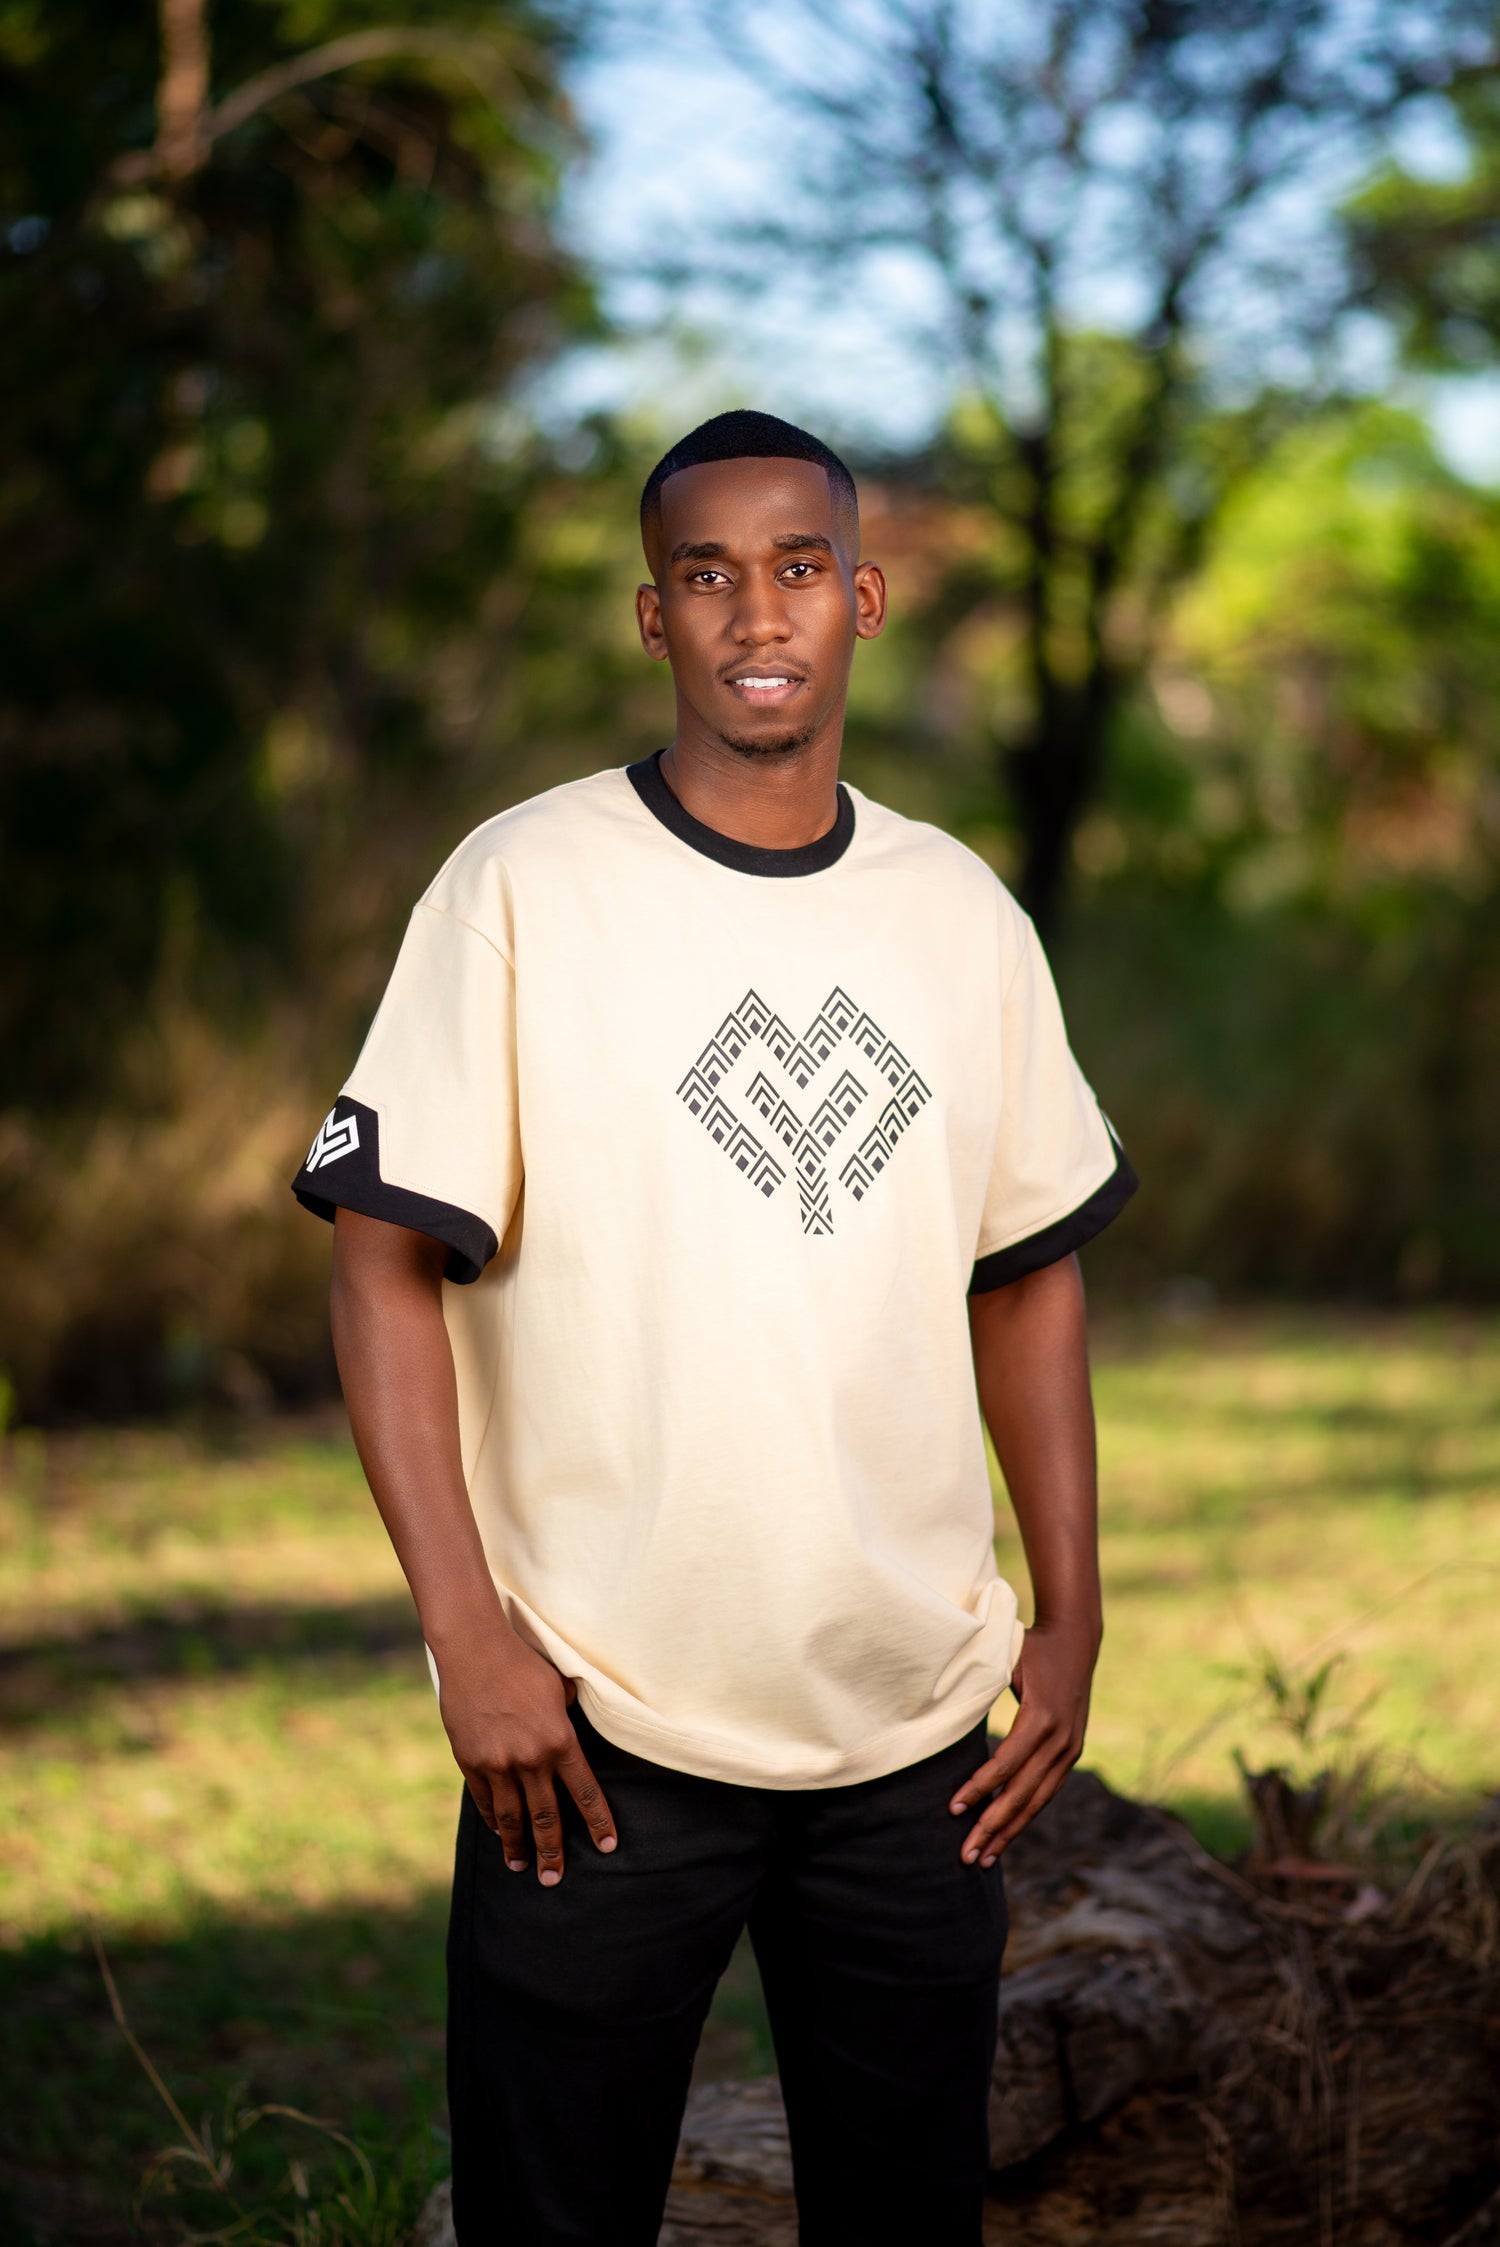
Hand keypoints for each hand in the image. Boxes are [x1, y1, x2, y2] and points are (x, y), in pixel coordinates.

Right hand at [437, 1630, 616, 1885]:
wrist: (474, 1650)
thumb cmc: (522, 1663)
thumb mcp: (559, 1686)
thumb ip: (569, 1715)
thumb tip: (576, 1727)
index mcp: (560, 1740)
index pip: (585, 1792)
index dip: (598, 1822)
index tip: (607, 1846)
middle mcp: (531, 1758)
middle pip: (546, 1817)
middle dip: (553, 1852)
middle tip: (555, 1879)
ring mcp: (498, 1763)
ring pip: (512, 1817)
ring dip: (518, 1846)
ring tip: (523, 1866)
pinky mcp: (471, 1760)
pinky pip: (485, 1800)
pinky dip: (493, 1820)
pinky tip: (499, 1832)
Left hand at [949, 1616, 1099, 1863]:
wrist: (1076, 1640)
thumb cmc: (1030, 1646)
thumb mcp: (1006, 1657)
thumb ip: (981, 1680)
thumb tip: (940, 1705)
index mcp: (1042, 1717)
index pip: (1006, 1764)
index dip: (979, 1789)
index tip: (952, 1808)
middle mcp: (1061, 1739)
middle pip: (1022, 1793)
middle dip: (991, 1827)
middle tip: (965, 1855)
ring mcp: (1070, 1750)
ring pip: (1036, 1801)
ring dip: (1009, 1832)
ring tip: (984, 1860)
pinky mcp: (1071, 1754)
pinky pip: (1046, 1792)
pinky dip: (1025, 1816)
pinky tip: (1005, 1835)